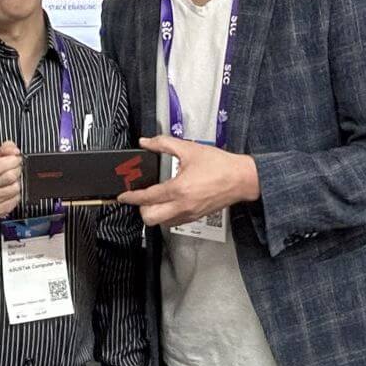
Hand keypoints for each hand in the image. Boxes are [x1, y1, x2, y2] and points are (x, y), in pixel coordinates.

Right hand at [0, 140, 21, 217]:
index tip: (16, 158)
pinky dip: (16, 194)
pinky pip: (14, 200)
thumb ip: (5, 149)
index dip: (12, 161)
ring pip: (14, 189)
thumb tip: (14, 151)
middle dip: (17, 170)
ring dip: (17, 182)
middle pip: (8, 177)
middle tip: (16, 168)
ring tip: (12, 179)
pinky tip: (9, 190)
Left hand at [118, 135, 259, 229]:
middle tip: (141, 198)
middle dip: (141, 209)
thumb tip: (146, 142)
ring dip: (154, 213)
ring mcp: (189, 214)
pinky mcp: (195, 217)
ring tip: (155, 200)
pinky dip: (167, 215)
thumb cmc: (220, 165)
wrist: (242, 179)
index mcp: (179, 189)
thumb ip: (164, 144)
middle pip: (150, 218)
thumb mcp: (189, 149)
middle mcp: (183, 205)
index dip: (131, 197)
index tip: (123, 195)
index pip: (147, 197)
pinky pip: (174, 222)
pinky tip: (170, 202)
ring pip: (161, 223)